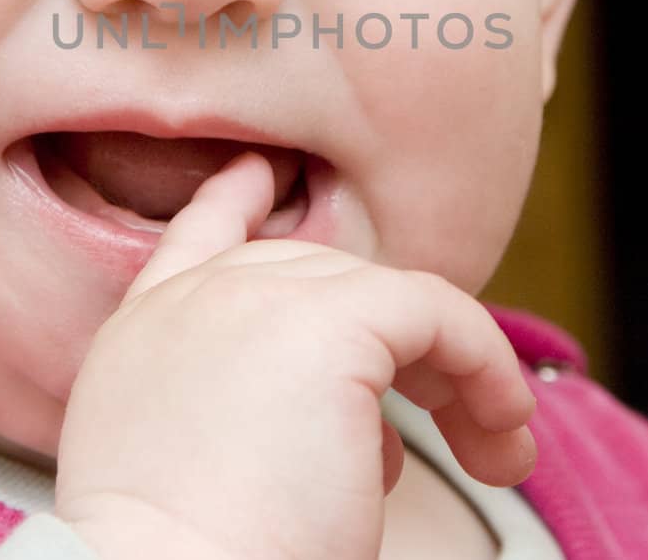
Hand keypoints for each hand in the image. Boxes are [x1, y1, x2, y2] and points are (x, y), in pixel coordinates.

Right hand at [55, 152, 536, 559]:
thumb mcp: (187, 470)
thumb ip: (243, 413)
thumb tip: (358, 427)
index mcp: (144, 336)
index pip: (195, 239)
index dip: (234, 203)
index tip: (259, 177)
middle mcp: (192, 300)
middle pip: (318, 276)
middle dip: (394, 347)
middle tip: (460, 427)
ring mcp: (256, 296)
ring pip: (385, 299)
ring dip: (453, 372)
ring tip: (496, 448)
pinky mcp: (330, 321)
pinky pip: (437, 315)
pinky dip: (484, 366)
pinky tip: (503, 427)